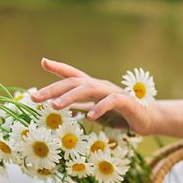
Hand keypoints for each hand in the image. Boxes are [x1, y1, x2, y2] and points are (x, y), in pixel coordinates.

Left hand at [31, 58, 158, 134]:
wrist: (147, 119)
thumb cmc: (120, 115)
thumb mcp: (96, 111)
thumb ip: (82, 107)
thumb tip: (64, 108)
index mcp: (93, 88)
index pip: (74, 75)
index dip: (59, 68)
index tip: (43, 63)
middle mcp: (101, 86)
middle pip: (75, 82)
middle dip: (53, 89)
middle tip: (35, 98)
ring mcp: (113, 93)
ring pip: (89, 89)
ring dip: (70, 97)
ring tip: (55, 106)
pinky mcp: (126, 102)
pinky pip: (112, 102)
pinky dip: (100, 108)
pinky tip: (89, 116)